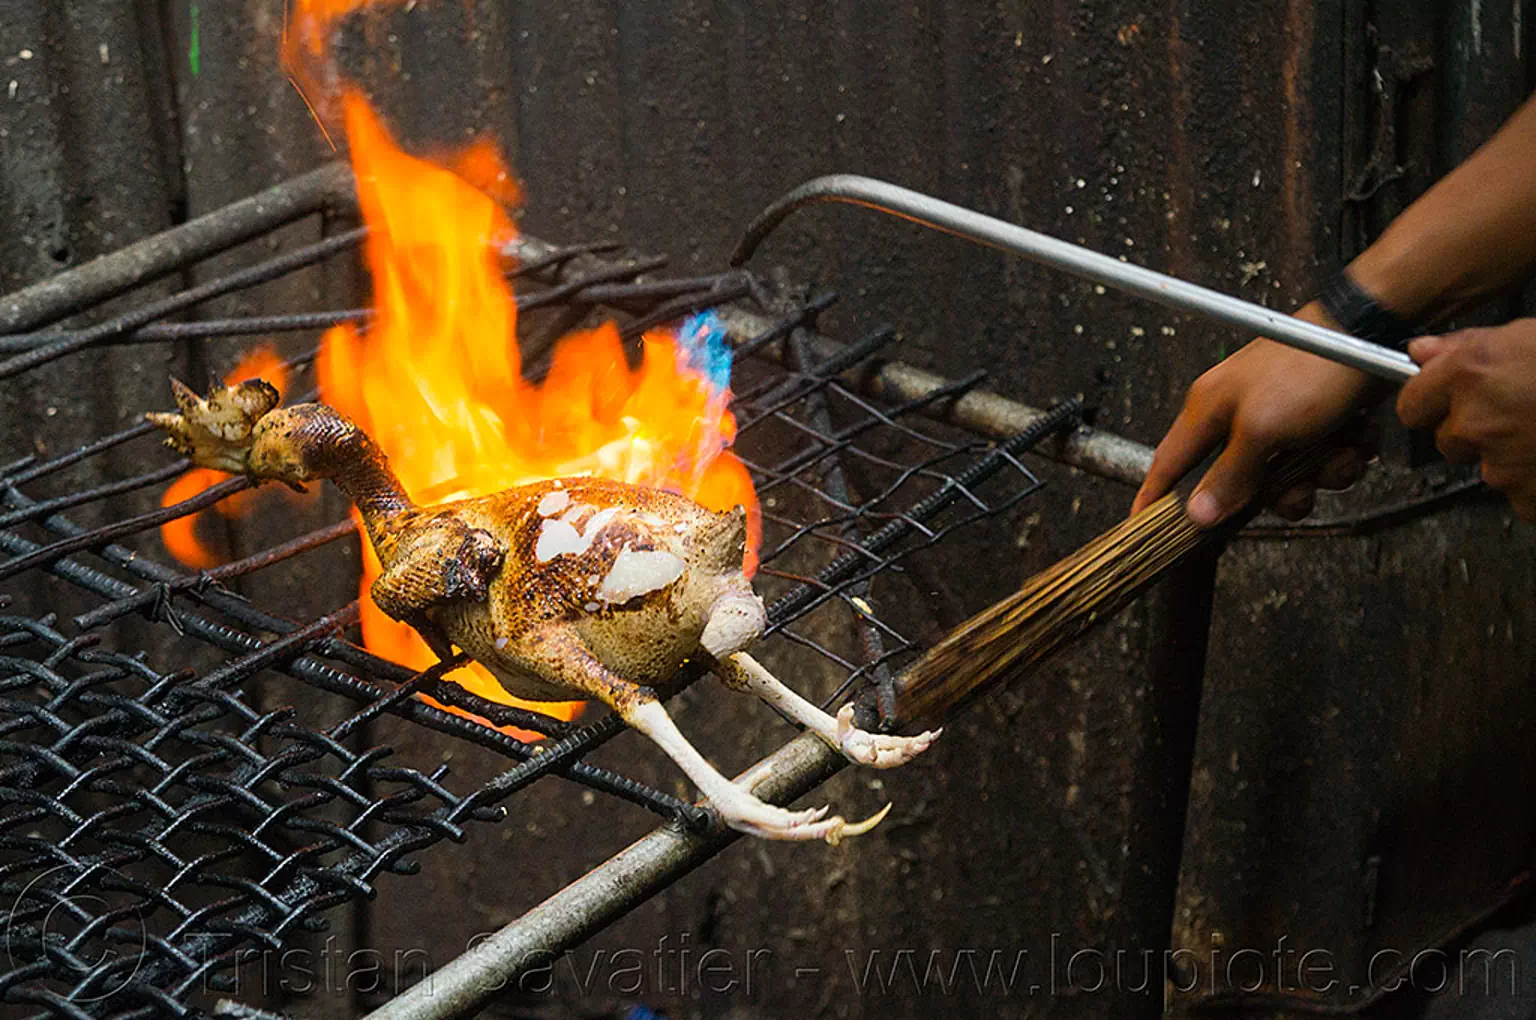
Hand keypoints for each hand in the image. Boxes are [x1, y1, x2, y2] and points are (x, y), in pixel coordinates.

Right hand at [1132, 304, 1380, 525]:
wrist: (1374, 333)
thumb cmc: (1311, 365)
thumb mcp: (1262, 428)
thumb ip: (1228, 474)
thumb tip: (1196, 513)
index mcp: (1208, 409)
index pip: (1168, 463)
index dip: (1154, 497)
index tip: (1142, 525)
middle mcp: (1236, 415)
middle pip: (1240, 484)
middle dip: (1278, 493)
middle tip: (1299, 488)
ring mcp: (1276, 418)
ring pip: (1286, 478)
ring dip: (1320, 475)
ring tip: (1339, 452)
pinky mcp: (1312, 420)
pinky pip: (1318, 461)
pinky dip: (1341, 457)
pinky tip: (1353, 438)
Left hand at [1397, 319, 1535, 519]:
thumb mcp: (1527, 335)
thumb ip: (1468, 346)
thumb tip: (1421, 352)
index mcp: (1469, 374)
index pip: (1410, 405)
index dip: (1429, 403)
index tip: (1446, 402)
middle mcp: (1475, 420)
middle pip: (1446, 440)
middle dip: (1471, 430)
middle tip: (1515, 414)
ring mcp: (1499, 462)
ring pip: (1484, 466)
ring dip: (1506, 455)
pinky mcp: (1525, 494)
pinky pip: (1517, 493)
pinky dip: (1534, 482)